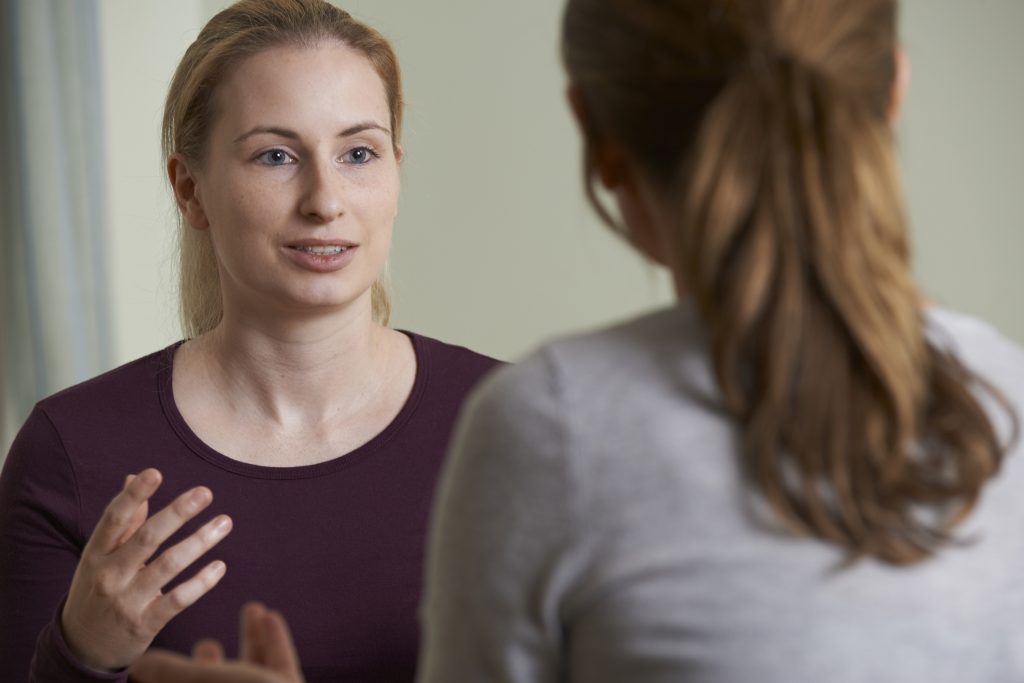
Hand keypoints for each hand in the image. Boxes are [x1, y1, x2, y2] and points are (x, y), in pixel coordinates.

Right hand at [61, 468, 232, 670]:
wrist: (82, 646)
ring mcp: (127, 601)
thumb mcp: (100, 556)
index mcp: (96, 553)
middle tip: (205, 492)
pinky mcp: (145, 623)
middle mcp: (109, 575)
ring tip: (225, 522)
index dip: (133, 495)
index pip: (114, 519)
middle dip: (177, 513)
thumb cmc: (98, 588)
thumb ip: (123, 520)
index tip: (155, 472)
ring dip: (200, 541)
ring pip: (168, 565)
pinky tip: (220, 566)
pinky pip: (178, 600)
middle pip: (147, 538)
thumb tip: (133, 476)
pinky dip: (201, 582)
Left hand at [130, 602, 304, 682]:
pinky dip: (275, 639)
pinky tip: (271, 616)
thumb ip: (168, 672)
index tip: (163, 656)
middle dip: (211, 663)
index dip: (173, 674)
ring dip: (251, 637)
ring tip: (252, 608)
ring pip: (253, 671)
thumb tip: (140, 663)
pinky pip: (280, 663)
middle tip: (204, 644)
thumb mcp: (197, 682)